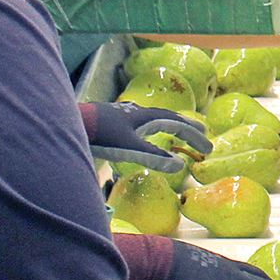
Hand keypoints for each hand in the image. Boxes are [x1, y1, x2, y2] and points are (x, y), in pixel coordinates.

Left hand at [82, 101, 208, 172]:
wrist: (70, 121)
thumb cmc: (100, 134)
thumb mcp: (129, 148)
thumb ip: (154, 157)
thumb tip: (180, 166)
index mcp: (146, 117)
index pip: (177, 125)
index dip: (194, 136)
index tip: (208, 148)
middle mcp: (138, 113)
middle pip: (168, 117)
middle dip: (186, 126)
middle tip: (202, 132)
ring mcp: (124, 115)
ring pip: (153, 119)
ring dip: (168, 125)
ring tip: (176, 131)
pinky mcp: (112, 120)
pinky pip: (139, 122)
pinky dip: (150, 127)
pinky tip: (141, 131)